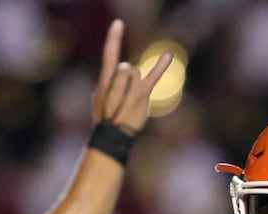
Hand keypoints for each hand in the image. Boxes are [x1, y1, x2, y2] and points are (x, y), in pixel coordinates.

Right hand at [92, 19, 174, 134]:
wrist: (112, 136)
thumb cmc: (105, 117)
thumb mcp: (99, 97)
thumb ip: (109, 81)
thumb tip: (122, 69)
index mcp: (104, 80)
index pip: (109, 55)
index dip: (114, 39)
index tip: (118, 24)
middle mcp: (117, 81)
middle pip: (127, 68)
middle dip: (128, 79)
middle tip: (123, 99)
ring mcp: (131, 88)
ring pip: (137, 73)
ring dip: (136, 85)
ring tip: (130, 102)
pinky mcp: (143, 95)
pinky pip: (153, 77)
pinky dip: (161, 66)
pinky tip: (168, 55)